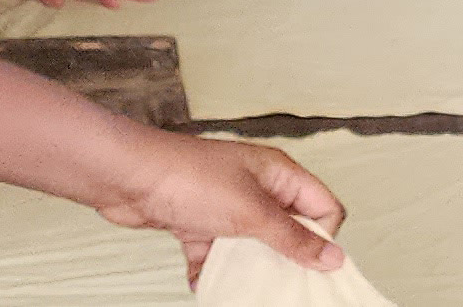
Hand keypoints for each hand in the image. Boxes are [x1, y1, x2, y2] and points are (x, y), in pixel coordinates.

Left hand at [96, 132, 344, 282]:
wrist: (127, 177)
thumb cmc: (189, 180)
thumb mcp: (251, 213)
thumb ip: (293, 238)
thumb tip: (335, 258)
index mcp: (278, 173)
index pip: (323, 206)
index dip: (321, 237)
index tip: (307, 264)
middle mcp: (256, 187)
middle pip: (289, 231)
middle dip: (285, 261)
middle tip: (279, 286)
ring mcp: (226, 205)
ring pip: (252, 247)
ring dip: (246, 269)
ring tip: (242, 288)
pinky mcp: (199, 221)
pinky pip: (216, 253)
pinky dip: (211, 269)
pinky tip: (202, 282)